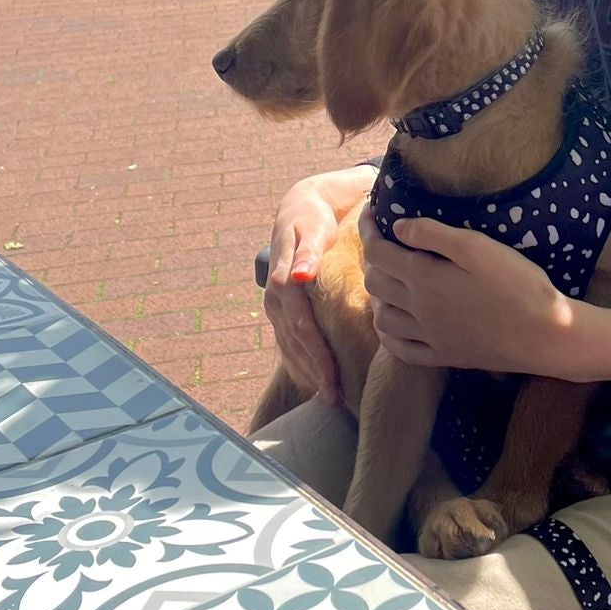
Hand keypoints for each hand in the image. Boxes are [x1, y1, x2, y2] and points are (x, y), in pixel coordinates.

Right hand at [263, 166, 376, 405]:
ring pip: (290, 346)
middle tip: (335, 397)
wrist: (297, 212)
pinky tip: (314, 382)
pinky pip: (288, 343)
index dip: (316, 354)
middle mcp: (275, 299)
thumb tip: (300, 275)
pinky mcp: (281, 311)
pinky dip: (301, 364)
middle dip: (314, 371)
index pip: (301, 327)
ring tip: (329, 397)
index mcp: (283, 283)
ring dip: (308, 373)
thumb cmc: (312, 220)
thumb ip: (307, 252)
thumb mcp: (311, 229)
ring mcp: (276, 308)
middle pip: (296, 343)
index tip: (332, 377)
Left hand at [360, 209, 610, 382]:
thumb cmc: (517, 284)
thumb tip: (397, 228)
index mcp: (423, 278)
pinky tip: (395, 324)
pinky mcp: (444, 356)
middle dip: (372, 259)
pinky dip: (389, 334)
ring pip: (382, 319)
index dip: (368, 230)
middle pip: (375, 284)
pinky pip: (401, 350)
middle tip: (384, 242)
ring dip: (377, 297)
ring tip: (388, 281)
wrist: (545, 335)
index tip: (370, 213)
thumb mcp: (478, 246)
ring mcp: (430, 337)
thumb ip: (433, 234)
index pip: (378, 252)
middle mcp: (418, 310)